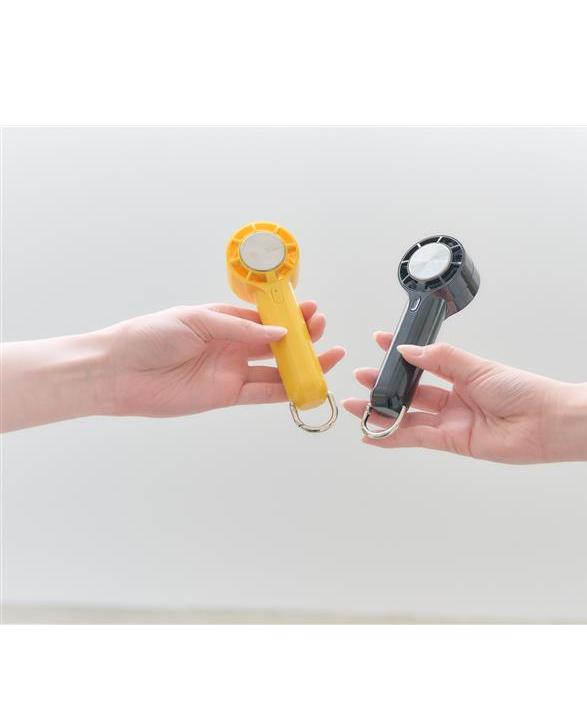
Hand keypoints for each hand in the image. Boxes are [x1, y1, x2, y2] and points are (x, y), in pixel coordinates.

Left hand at [104, 302, 344, 416]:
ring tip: (330, 355)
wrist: (120, 371)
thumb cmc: (150, 336)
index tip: (312, 310)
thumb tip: (280, 332)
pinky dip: (287, 390)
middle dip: (302, 336)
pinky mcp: (227, 395)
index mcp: (225, 321)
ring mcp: (232, 371)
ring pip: (277, 369)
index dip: (291, 315)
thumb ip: (240, 328)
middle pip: (276, 343)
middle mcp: (232, 346)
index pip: (265, 318)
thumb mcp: (197, 320)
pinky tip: (308, 383)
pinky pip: (264, 393)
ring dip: (302, 364)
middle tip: (322, 329)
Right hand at [343, 333, 565, 462]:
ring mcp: (452, 421)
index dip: (400, 353)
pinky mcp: (452, 441)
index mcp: (462, 375)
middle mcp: (454, 398)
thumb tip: (409, 349)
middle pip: (411, 391)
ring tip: (357, 405)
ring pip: (409, 416)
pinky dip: (393, 436)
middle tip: (361, 378)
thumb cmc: (522, 390)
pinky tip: (373, 433)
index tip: (379, 341)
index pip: (423, 361)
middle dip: (385, 385)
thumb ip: (441, 359)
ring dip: (383, 411)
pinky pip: (416, 437)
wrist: (545, 421)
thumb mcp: (477, 366)